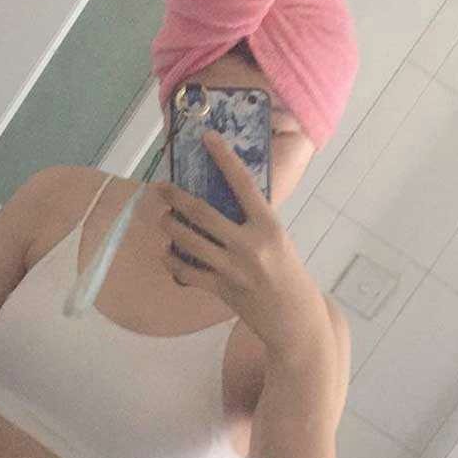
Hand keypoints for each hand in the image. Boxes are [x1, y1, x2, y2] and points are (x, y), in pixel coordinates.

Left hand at [157, 130, 328, 354]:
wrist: (296, 320)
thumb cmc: (289, 274)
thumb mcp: (278, 240)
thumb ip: (254, 222)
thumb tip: (225, 200)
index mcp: (269, 226)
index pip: (243, 183)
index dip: (223, 158)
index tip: (207, 137)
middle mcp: (250, 245)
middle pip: (202, 213)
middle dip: (175, 198)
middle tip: (160, 187)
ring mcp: (234, 269)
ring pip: (189, 241)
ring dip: (170, 227)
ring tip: (163, 219)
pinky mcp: (222, 289)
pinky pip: (187, 272)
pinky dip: (172, 261)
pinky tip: (166, 254)